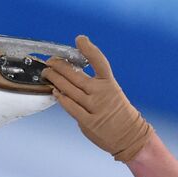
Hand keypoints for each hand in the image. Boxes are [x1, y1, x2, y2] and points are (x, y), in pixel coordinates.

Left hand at [42, 35, 153, 161]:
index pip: (99, 62)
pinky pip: (70, 107)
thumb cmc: (119, 114)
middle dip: (59, 66)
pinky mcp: (88, 122)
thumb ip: (95, 86)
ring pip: (69, 90)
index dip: (89, 49)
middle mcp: (101, 94)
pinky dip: (61, 98)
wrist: (130, 136)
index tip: (80, 39)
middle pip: (75, 75)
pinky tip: (55, 92)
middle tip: (50, 62)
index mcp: (110, 84)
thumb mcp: (113, 93)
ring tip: (47, 74)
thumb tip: (71, 79)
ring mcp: (94, 108)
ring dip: (55, 80)